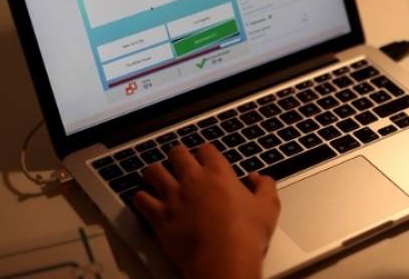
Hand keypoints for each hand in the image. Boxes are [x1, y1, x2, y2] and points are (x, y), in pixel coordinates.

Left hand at [134, 144, 280, 278]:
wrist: (223, 260)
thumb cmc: (246, 235)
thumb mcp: (268, 207)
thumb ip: (265, 186)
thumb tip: (257, 178)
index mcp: (219, 174)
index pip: (206, 148)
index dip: (205, 152)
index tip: (206, 157)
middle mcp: (193, 180)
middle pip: (177, 153)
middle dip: (178, 155)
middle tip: (179, 162)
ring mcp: (173, 197)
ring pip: (154, 172)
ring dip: (155, 173)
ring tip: (158, 177)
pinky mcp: (159, 217)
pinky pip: (140, 199)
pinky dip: (141, 198)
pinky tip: (146, 201)